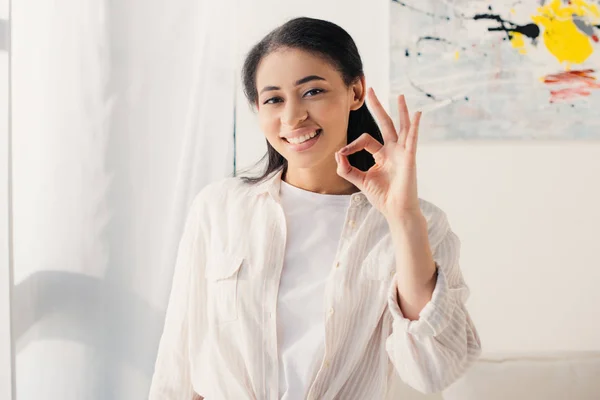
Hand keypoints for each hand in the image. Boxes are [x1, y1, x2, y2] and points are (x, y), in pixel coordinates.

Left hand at [335, 88, 421, 219]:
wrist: (395, 210)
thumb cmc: (382, 197)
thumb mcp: (359, 180)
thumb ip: (347, 168)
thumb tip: (338, 154)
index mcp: (382, 155)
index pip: (365, 139)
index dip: (352, 144)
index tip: (343, 154)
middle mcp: (393, 151)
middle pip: (385, 124)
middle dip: (378, 107)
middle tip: (372, 91)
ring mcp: (402, 153)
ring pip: (401, 127)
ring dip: (401, 111)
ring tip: (400, 96)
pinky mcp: (409, 158)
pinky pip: (413, 139)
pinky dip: (415, 126)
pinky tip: (416, 114)